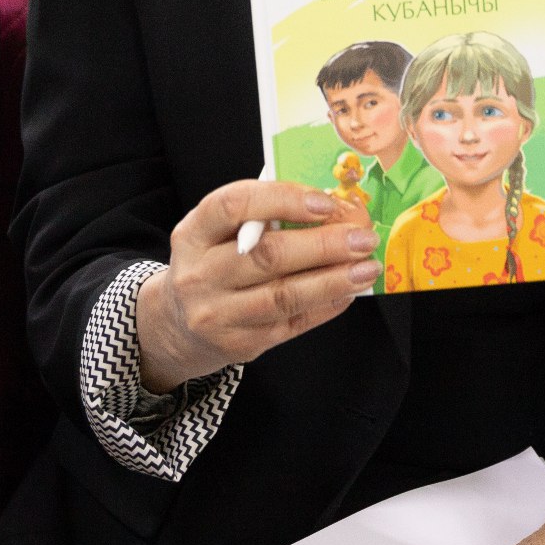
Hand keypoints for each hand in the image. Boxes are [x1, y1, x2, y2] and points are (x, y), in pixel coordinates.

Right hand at [136, 179, 374, 392]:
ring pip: (284, 296)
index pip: (234, 206)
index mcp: (192, 233)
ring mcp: (217, 315)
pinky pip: (291, 324)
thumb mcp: (217, 233)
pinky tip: (347, 292)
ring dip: (333, 280)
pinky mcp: (239, 345)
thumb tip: (329, 209)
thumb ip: (260, 218)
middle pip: (267, 256)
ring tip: (366, 268)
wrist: (179, 324)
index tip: (326, 202)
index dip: (283, 199)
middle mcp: (199, 275)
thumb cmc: (212, 263)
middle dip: (323, 245)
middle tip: (362, 237)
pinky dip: (325, 306)